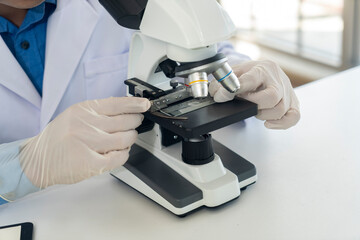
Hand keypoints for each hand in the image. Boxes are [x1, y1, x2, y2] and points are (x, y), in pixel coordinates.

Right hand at [19, 97, 149, 187]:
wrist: (37, 160)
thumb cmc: (58, 138)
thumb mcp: (74, 115)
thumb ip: (97, 111)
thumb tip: (125, 109)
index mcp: (83, 111)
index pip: (116, 104)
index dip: (135, 104)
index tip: (145, 105)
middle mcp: (86, 125)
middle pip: (124, 121)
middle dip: (135, 122)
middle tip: (135, 122)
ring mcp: (88, 144)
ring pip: (125, 138)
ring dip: (131, 138)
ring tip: (127, 137)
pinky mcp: (90, 163)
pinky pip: (118, 157)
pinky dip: (124, 153)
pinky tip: (120, 151)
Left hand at [209, 60, 299, 128]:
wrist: (267, 71)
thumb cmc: (251, 73)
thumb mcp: (235, 71)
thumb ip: (223, 81)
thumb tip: (216, 93)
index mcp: (262, 69)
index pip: (251, 79)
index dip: (236, 88)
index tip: (223, 94)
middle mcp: (277, 79)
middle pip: (272, 96)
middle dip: (253, 104)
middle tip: (244, 103)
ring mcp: (287, 91)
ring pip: (281, 109)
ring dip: (263, 114)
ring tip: (254, 110)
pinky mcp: (293, 102)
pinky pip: (294, 116)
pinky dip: (281, 123)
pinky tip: (268, 123)